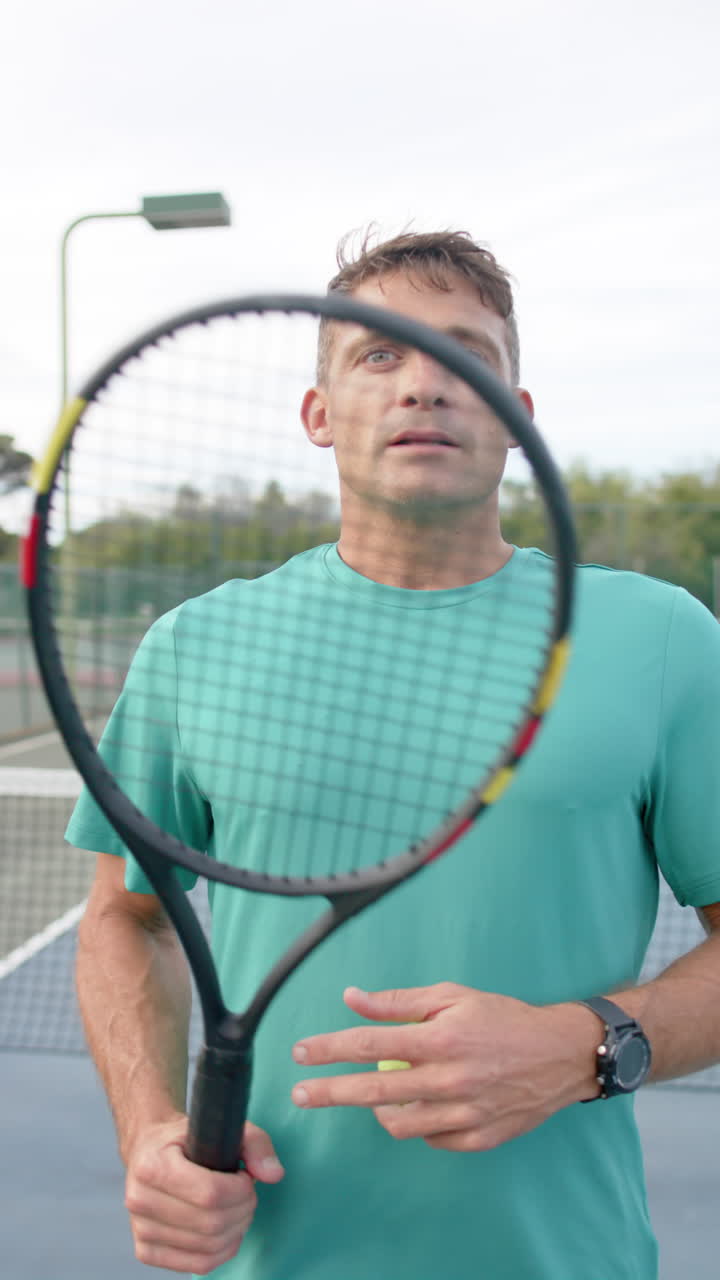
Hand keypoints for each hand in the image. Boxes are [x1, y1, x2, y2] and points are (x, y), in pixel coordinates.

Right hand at [124, 1115, 283, 1272]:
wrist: (150, 1151)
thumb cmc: (187, 1140)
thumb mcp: (221, 1126)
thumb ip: (255, 1144)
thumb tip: (274, 1174)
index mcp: (151, 1165)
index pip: (210, 1193)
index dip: (240, 1190)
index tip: (245, 1177)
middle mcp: (139, 1199)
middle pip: (211, 1224)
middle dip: (242, 1210)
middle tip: (246, 1194)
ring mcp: (140, 1229)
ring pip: (207, 1247)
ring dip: (236, 1230)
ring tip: (237, 1208)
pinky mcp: (146, 1251)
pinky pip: (198, 1264)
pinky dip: (223, 1250)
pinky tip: (227, 1230)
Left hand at [291, 983, 597, 1151]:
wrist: (560, 1054)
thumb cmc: (503, 1018)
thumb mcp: (452, 996)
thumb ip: (399, 1001)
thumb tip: (352, 998)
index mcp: (439, 1039)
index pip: (368, 1044)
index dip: (328, 1050)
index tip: (299, 1053)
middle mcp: (448, 1080)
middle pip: (372, 1091)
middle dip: (328, 1092)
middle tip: (299, 1095)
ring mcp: (463, 1114)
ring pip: (398, 1124)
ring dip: (375, 1109)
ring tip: (371, 1095)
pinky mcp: (477, 1138)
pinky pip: (430, 1137)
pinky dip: (417, 1122)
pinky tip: (419, 1105)